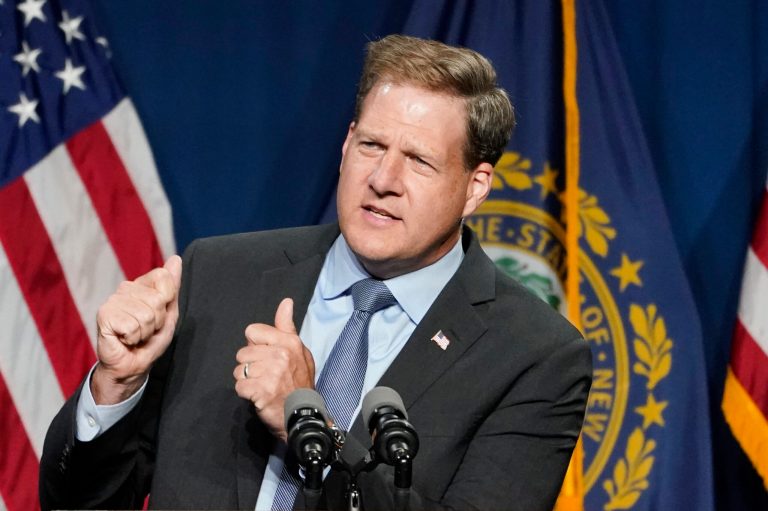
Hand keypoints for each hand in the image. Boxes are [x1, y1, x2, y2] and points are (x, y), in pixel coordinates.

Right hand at [92, 255, 181, 403]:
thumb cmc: (151, 340)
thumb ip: (172, 286)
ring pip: (146, 314)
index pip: (164, 278)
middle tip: (146, 330)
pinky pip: (132, 325)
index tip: (159, 315)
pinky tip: (125, 339)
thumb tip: (176, 259)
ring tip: (136, 335)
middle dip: (157, 321)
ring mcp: (113, 301)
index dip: (167, 301)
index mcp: (141, 285)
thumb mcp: (169, 313)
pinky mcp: (104, 315)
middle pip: (158, 299)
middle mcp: (125, 288)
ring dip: (146, 331)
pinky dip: (134, 337)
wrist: (133, 365)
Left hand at [234, 298, 315, 441]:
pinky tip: (259, 396)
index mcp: (288, 341)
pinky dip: (246, 394)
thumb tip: (286, 301)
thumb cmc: (299, 381)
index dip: (256, 346)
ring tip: (262, 386)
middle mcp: (280, 354)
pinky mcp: (261, 391)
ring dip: (247, 380)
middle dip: (250, 365)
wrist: (303, 414)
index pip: (252, 332)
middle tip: (266, 376)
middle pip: (242, 353)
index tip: (267, 357)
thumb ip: (287, 327)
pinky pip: (239, 386)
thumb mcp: (299, 350)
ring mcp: (271, 373)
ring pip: (239, 370)